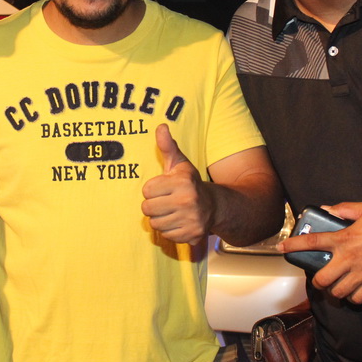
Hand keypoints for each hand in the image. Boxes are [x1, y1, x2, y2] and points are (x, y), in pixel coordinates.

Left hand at [141, 124, 211, 245]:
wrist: (215, 206)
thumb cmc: (190, 183)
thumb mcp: (179, 163)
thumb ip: (167, 145)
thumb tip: (161, 126)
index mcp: (182, 182)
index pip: (147, 190)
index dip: (153, 189)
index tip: (164, 187)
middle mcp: (187, 201)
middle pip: (147, 208)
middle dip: (154, 205)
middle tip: (166, 201)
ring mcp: (190, 219)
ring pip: (155, 223)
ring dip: (160, 218)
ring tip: (172, 211)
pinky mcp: (191, 235)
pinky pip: (166, 235)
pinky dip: (170, 230)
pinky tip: (179, 221)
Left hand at [278, 201, 361, 303]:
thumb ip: (345, 209)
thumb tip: (329, 209)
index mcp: (345, 238)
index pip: (311, 242)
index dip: (292, 245)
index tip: (281, 248)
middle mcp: (351, 258)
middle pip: (322, 279)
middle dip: (318, 281)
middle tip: (322, 277)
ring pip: (339, 293)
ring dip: (335, 291)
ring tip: (339, 286)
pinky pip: (358, 299)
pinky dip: (354, 298)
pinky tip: (355, 292)